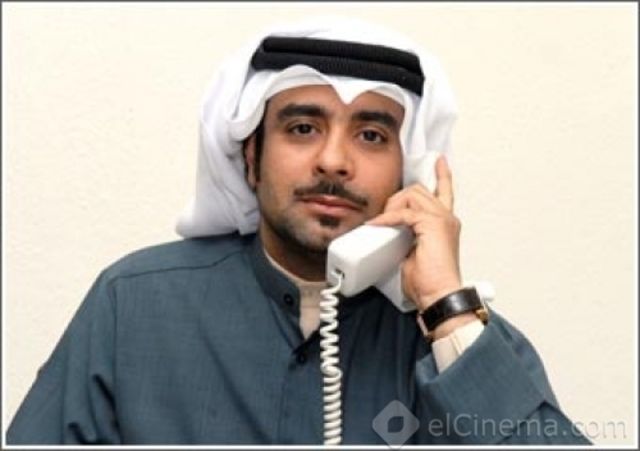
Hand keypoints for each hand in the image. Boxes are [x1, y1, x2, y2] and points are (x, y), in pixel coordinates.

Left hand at [366, 155, 462, 311]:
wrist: (439, 296)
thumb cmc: (429, 282)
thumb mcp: (411, 253)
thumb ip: (404, 236)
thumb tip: (386, 233)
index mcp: (445, 224)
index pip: (444, 192)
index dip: (442, 175)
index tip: (440, 161)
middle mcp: (447, 218)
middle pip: (419, 189)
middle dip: (397, 198)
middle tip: (384, 219)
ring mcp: (442, 219)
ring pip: (412, 194)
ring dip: (392, 207)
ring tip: (383, 225)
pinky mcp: (433, 225)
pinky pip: (403, 212)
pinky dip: (387, 218)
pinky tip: (378, 226)